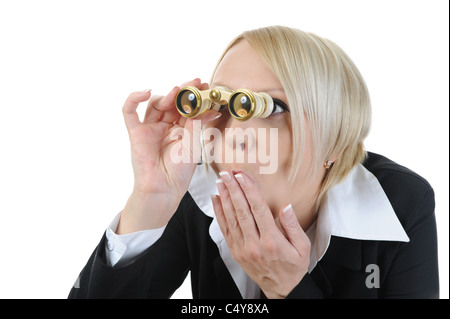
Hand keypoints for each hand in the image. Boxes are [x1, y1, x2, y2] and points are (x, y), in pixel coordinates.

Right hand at [118, 79, 220, 232]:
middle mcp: (165, 126)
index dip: (195, 96)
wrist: (164, 189)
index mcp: (181, 129)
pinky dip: (134, 99)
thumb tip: (206, 108)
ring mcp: (150, 128)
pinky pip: (129, 112)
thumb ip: (196, 125)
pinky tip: (145, 92)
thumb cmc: (179, 172)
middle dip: (183, 91)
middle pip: (172, 102)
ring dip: (166, 96)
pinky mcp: (136, 132)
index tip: (205, 86)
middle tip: (195, 83)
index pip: (187, 108)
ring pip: (155, 104)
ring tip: (177, 92)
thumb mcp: (193, 146)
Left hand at [211, 171, 310, 298]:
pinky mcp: (236, 252)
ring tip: (221, 182)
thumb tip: (286, 206)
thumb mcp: (302, 247)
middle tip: (227, 174)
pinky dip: (219, 213)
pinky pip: (225, 229)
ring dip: (224, 198)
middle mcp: (254, 244)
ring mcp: (243, 248)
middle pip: (241, 211)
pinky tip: (217, 200)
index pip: (258, 209)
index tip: (242, 176)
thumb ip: (293, 226)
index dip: (249, 190)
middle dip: (233, 189)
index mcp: (272, 241)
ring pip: (231, 219)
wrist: (282, 290)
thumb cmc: (294, 266)